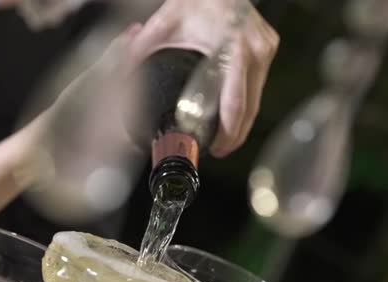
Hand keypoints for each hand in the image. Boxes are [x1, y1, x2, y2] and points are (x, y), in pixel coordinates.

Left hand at [128, 0, 279, 156]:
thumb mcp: (165, 23)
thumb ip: (140, 48)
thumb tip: (119, 72)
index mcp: (232, 47)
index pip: (234, 100)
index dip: (228, 131)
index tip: (215, 147)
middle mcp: (255, 50)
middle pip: (250, 107)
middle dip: (236, 135)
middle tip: (219, 151)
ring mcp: (265, 49)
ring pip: (257, 99)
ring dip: (242, 122)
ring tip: (225, 141)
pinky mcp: (268, 49)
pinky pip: (258, 85)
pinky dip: (246, 103)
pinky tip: (233, 117)